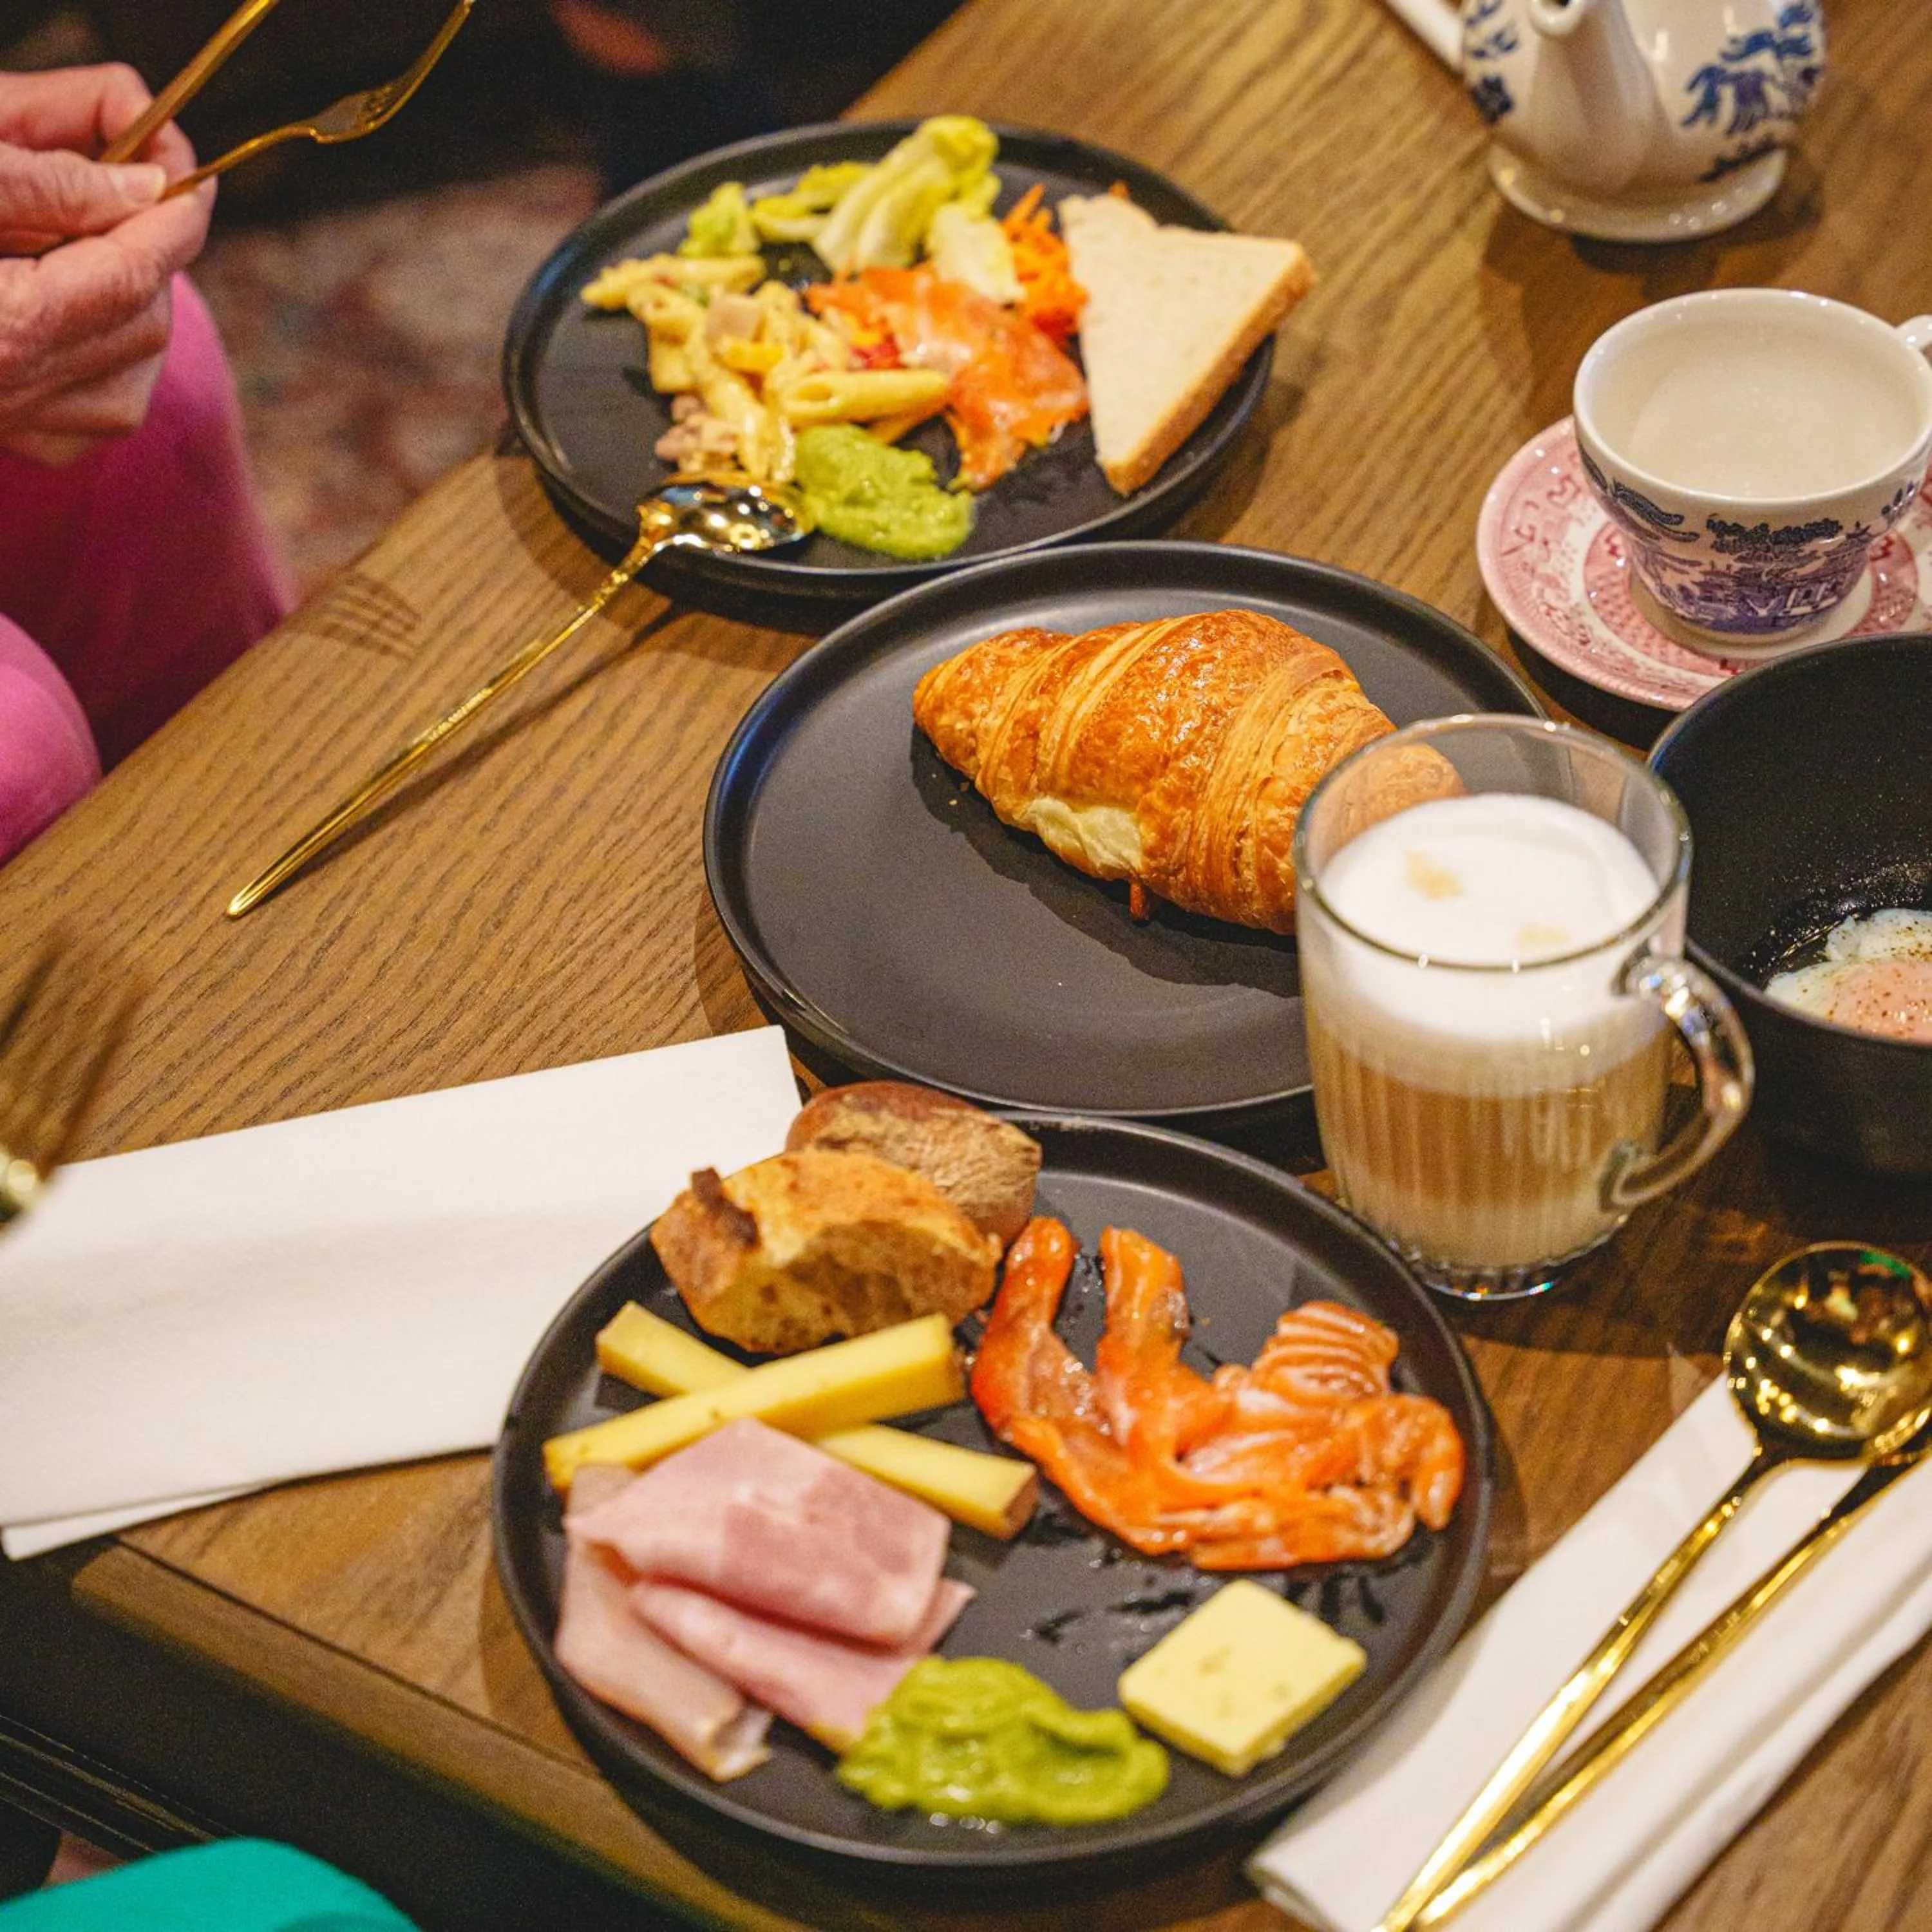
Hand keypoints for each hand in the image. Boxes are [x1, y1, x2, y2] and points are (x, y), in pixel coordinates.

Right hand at [0, 65, 214, 464]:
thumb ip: (47, 177)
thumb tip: (145, 187)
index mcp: (0, 327)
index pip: (131, 272)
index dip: (175, 217)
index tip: (191, 172)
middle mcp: (10, 388)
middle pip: (142, 324)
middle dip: (149, 256)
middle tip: (123, 194)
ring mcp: (9, 421)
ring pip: (133, 377)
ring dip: (132, 310)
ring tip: (90, 252)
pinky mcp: (4, 435)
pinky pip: (92, 415)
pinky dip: (105, 366)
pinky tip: (67, 316)